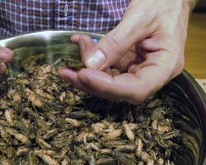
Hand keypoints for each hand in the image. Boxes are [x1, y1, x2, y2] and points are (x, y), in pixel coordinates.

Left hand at [59, 0, 191, 103]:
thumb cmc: (162, 3)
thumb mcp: (139, 18)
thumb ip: (116, 42)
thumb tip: (91, 65)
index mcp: (165, 66)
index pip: (136, 88)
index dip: (108, 86)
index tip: (83, 74)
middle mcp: (152, 74)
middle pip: (119, 90)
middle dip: (90, 82)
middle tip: (66, 73)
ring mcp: (139, 69)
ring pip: (109, 81)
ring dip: (87, 71)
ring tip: (72, 56)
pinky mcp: (128, 63)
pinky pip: (108, 67)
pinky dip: (92, 58)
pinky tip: (82, 43)